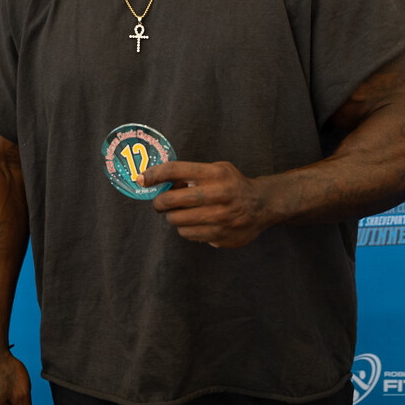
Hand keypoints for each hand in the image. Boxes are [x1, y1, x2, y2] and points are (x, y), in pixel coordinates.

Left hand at [139, 160, 268, 248]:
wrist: (262, 205)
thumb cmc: (233, 184)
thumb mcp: (217, 169)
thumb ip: (192, 174)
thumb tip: (160, 182)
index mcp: (215, 174)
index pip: (175, 170)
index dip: (154, 174)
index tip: (143, 178)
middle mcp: (217, 195)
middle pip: (171, 200)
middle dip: (159, 202)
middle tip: (159, 203)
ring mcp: (220, 218)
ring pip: (177, 220)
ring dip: (173, 217)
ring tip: (181, 213)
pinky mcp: (221, 235)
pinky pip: (189, 234)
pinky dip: (185, 229)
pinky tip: (194, 223)